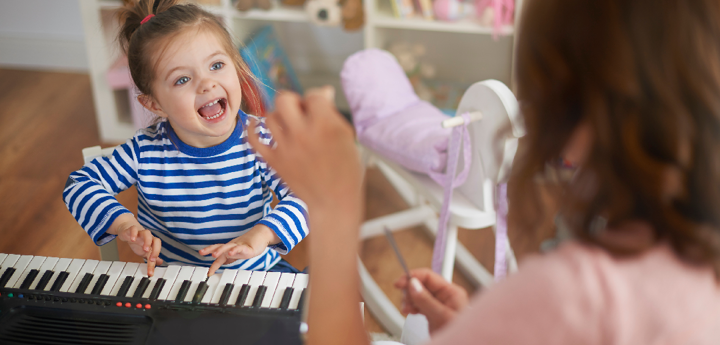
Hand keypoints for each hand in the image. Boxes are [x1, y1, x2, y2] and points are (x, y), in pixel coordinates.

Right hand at [115, 221, 162, 276]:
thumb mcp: (145, 251)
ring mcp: (140, 233)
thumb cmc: (138, 241)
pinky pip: (134, 229)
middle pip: (156, 241)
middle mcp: (148, 238)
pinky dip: (134, 233)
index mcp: (152, 244)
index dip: (154, 263)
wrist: (128, 230)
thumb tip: (160, 262)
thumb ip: (151, 256)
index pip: (156, 253)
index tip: (150, 273)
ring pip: (147, 233)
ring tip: (144, 249)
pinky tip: (132, 239)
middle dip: (156, 250)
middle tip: (152, 259)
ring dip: (147, 241)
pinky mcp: (132, 229)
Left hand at [199, 224, 279, 275]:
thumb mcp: (238, 252)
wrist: (262, 235)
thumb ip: (230, 257)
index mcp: (229, 249)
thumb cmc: (250, 244)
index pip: (219, 256)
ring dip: (220, 251)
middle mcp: (232, 246)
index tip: (208, 273)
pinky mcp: (247, 247)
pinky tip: (231, 253)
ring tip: (213, 255)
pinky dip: (235, 250)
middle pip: (219, 247)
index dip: (213, 264)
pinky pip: (240, 248)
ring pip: (228, 247)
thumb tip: (223, 261)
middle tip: (201, 252)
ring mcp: (239, 246)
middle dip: (209, 250)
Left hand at [246, 87, 362, 211]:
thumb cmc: (345, 170)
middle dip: (293, 101)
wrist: (333, 202)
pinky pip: (253, 139)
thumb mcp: (346, 137)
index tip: (319, 108)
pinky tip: (256, 125)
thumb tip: (323, 93)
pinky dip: (252, 129)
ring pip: (270, 117)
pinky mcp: (274, 161)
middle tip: (300, 112)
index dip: (317, 99)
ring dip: (278, 117)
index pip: (313, 95)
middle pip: (285, 99)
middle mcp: (303, 133)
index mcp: (325, 124)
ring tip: (287, 125)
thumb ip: (332, 113)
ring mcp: (286, 147)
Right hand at [394, 268, 468, 332]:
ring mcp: (439, 305)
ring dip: (409, 300)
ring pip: (418, 295)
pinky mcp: (433, 314)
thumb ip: (426, 300)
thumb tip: (413, 284)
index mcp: (452, 292)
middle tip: (405, 301)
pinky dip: (411, 307)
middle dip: (410, 291)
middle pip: (421, 285)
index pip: (429, 276)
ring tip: (407, 309)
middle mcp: (445, 297)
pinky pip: (419, 305)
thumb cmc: (460, 336)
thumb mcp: (441, 317)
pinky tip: (409, 312)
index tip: (399, 282)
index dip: (413, 277)